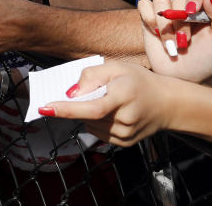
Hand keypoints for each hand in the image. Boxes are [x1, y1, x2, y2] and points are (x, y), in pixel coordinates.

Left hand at [41, 61, 180, 146]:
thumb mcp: (117, 68)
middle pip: (87, 116)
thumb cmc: (139, 81)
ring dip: (87, 113)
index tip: (44, 108)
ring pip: (89, 124)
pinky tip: (109, 112)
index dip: (66, 109)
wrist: (168, 103)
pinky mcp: (124, 143)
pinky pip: (97, 132)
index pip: (91, 108)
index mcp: (124, 95)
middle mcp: (125, 119)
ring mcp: (125, 134)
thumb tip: (70, 93)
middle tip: (82, 93)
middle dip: (76, 105)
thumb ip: (91, 76)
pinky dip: (95, 121)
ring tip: (106, 100)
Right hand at [138, 0, 211, 82]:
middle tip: (185, 40)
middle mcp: (185, 4)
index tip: (193, 11)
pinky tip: (157, 35)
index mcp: (205, 5)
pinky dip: (150, 19)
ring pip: (161, 1)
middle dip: (181, 19)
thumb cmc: (207, 59)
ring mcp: (166, 10)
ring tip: (174, 44)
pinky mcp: (149, 17)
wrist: (185, 76)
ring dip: (167, 26)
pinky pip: (144, 5)